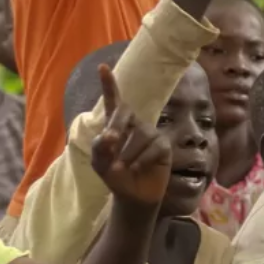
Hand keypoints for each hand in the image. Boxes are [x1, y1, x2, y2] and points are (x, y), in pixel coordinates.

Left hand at [90, 65, 171, 206]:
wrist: (133, 196)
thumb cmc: (115, 176)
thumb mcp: (100, 163)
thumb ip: (99, 148)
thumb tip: (109, 136)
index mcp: (116, 125)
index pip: (114, 103)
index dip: (109, 85)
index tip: (102, 67)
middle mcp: (135, 125)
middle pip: (126, 113)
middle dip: (117, 126)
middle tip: (110, 142)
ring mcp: (151, 134)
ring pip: (140, 135)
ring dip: (128, 154)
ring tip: (123, 168)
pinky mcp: (164, 146)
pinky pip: (154, 148)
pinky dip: (141, 160)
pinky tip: (136, 169)